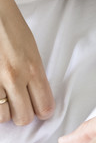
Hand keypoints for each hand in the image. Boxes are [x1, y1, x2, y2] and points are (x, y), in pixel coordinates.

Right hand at [0, 0, 53, 124]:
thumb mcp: (30, 48)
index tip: (40, 108)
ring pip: (2, 116)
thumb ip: (34, 72)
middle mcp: (14, 77)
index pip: (45, 105)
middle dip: (22, 113)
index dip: (42, 110)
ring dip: (3, 110)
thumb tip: (36, 92)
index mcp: (32, 67)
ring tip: (3, 97)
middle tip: (20, 104)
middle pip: (24, 117)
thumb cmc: (8, 24)